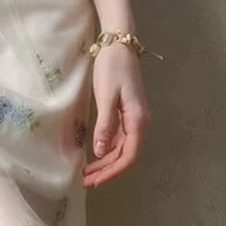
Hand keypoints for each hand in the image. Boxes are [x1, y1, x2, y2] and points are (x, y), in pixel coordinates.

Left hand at [82, 42, 150, 187]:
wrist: (118, 44)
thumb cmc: (112, 68)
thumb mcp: (106, 96)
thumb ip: (105, 124)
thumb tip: (101, 151)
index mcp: (138, 120)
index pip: (128, 156)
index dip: (112, 171)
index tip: (95, 180)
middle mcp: (139, 122)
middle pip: (125, 154)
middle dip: (107, 170)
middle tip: (86, 180)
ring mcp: (134, 117)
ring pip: (122, 147)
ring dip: (106, 161)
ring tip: (88, 171)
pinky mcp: (127, 111)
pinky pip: (120, 137)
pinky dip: (108, 147)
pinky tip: (96, 152)